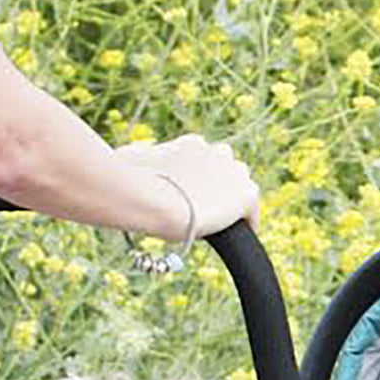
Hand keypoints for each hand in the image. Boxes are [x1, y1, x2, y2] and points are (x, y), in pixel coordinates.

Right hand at [120, 133, 260, 238]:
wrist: (153, 200)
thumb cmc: (133, 181)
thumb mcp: (127, 158)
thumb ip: (136, 153)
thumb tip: (136, 151)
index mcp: (192, 145)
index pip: (203, 158)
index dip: (197, 178)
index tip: (190, 194)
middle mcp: (215, 151)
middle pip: (225, 167)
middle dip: (218, 184)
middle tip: (206, 208)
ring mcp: (232, 172)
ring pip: (240, 184)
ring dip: (232, 199)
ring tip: (223, 221)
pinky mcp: (244, 194)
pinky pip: (252, 209)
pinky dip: (248, 220)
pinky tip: (240, 234)